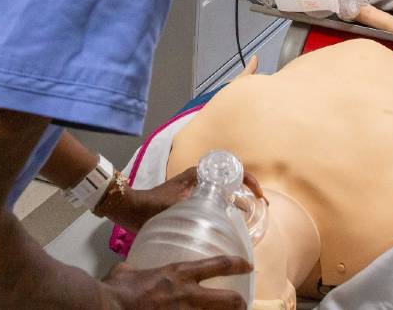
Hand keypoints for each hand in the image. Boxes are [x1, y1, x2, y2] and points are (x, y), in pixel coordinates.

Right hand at [101, 256, 250, 308]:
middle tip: (241, 304)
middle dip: (239, 303)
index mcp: (178, 274)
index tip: (247, 266)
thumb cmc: (116, 290)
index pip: (217, 265)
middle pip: (229, 300)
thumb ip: (135, 270)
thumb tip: (130, 271)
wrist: (108, 308)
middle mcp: (188, 295)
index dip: (236, 265)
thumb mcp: (126, 272)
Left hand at [103, 166, 263, 233]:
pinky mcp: (190, 200)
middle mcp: (199, 179)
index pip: (231, 169)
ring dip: (238, 200)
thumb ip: (199, 203)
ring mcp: (195, 189)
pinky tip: (230, 223)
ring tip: (250, 217)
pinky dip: (226, 208)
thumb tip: (228, 208)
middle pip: (230, 180)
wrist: (131, 209)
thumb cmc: (153, 205)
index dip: (249, 180)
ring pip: (223, 191)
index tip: (259, 195)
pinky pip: (214, 200)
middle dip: (248, 190)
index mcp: (198, 175)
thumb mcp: (180, 204)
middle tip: (261, 206)